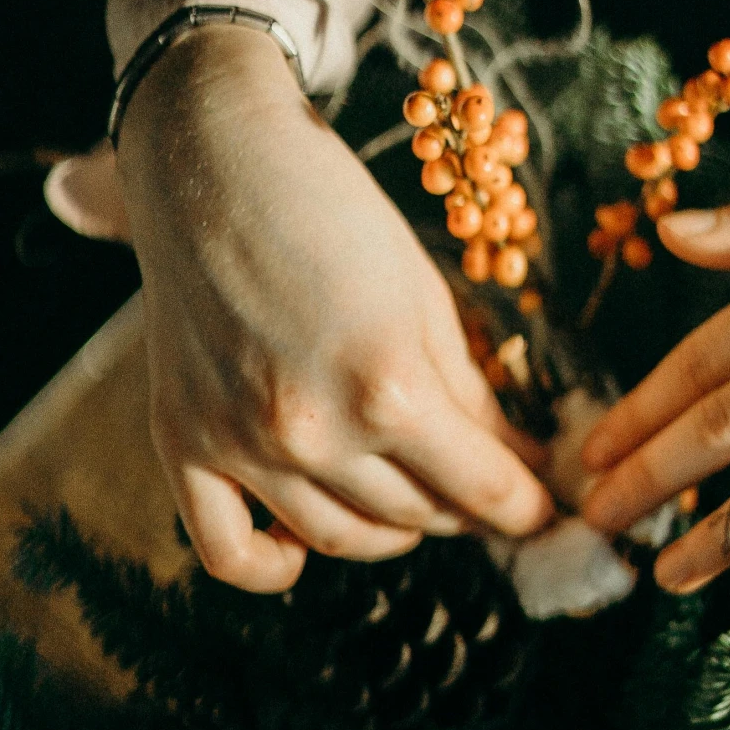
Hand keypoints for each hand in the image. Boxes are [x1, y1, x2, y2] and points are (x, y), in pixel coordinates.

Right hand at [117, 27, 553, 591]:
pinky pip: (227, 551)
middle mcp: (313, 430)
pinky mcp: (184, 443)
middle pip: (418, 516)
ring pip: (342, 539)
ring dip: (394, 532)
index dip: (527, 507)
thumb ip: (469, 392)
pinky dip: (274, 568)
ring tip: (416, 503)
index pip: (482, 487)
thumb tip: (518, 461)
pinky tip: (303, 552)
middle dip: (466, 510)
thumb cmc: (333, 212)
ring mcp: (241, 444)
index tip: (545, 510)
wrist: (213, 161)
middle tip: (482, 490)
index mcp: (389, 385)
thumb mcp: (426, 296)